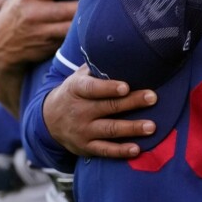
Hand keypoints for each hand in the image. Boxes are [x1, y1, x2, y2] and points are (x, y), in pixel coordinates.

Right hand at [0, 0, 84, 71]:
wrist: (0, 45)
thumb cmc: (14, 11)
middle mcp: (34, 14)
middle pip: (66, 10)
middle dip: (83, 4)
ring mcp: (42, 33)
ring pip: (69, 28)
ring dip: (84, 21)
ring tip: (99, 13)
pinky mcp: (48, 48)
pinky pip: (68, 42)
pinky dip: (79, 36)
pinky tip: (91, 30)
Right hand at [42, 64, 157, 158]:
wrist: (49, 119)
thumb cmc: (74, 92)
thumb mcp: (78, 77)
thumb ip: (96, 68)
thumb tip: (119, 49)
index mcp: (76, 89)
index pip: (91, 88)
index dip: (108, 87)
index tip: (125, 86)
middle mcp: (78, 110)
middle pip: (107, 107)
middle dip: (131, 102)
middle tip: (152, 98)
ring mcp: (82, 130)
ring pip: (109, 129)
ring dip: (131, 128)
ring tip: (151, 126)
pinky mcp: (86, 147)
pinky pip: (105, 150)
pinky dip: (121, 151)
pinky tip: (136, 149)